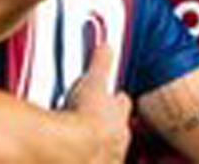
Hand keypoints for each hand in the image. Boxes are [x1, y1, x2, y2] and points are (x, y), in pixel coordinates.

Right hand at [64, 43, 131, 162]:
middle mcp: (118, 136)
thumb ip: (100, 63)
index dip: (115, 98)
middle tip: (91, 117)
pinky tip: (76, 154)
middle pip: (118, 126)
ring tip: (80, 137)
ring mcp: (108, 154)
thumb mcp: (93, 81)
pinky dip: (89, 158)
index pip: (121, 101)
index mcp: (118, 112)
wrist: (77, 147)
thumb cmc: (87, 116)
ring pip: (108, 147)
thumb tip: (106, 46)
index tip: (110, 95)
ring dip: (99, 143)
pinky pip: (94, 161)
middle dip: (108, 122)